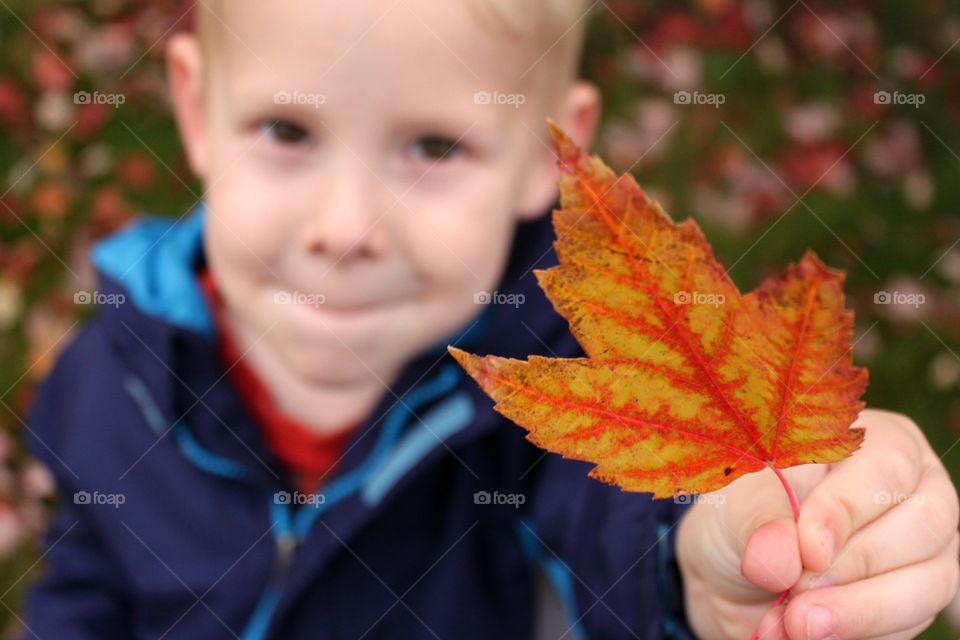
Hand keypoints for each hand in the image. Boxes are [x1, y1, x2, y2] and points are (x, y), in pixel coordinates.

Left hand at [676, 409, 959, 638]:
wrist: (733, 575)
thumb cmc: (743, 518)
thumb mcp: (735, 504)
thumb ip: (759, 520)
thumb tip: (782, 557)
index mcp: (875, 440)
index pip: (886, 465)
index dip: (847, 508)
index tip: (805, 548)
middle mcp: (915, 489)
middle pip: (924, 524)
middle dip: (852, 567)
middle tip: (792, 591)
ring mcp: (926, 548)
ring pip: (928, 582)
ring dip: (858, 611)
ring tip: (795, 623)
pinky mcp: (917, 600)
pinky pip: (911, 623)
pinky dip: (857, 633)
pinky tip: (805, 633)